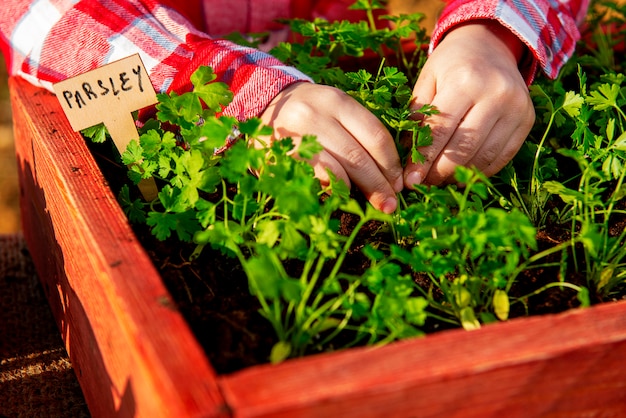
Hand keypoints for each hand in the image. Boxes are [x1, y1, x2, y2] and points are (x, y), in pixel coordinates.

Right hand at [260, 82, 403, 212]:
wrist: (263, 103)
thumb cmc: (312, 113)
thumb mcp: (336, 110)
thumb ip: (359, 134)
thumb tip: (389, 175)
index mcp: (337, 101)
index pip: (376, 135)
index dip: (391, 165)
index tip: (398, 184)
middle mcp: (316, 115)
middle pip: (358, 157)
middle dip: (378, 186)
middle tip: (389, 205)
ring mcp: (296, 136)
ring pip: (337, 172)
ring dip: (355, 192)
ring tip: (364, 201)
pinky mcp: (281, 156)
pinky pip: (312, 180)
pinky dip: (330, 190)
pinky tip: (336, 194)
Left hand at [405, 21, 535, 187]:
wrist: (490, 44)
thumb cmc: (451, 64)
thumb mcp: (427, 80)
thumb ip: (417, 115)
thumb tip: (407, 156)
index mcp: (465, 80)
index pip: (440, 130)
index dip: (423, 160)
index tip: (410, 181)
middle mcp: (495, 94)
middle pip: (463, 148)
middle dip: (439, 172)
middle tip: (424, 183)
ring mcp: (516, 108)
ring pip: (483, 157)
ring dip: (458, 175)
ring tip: (440, 179)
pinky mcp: (527, 120)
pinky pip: (502, 157)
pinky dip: (480, 170)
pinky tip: (462, 174)